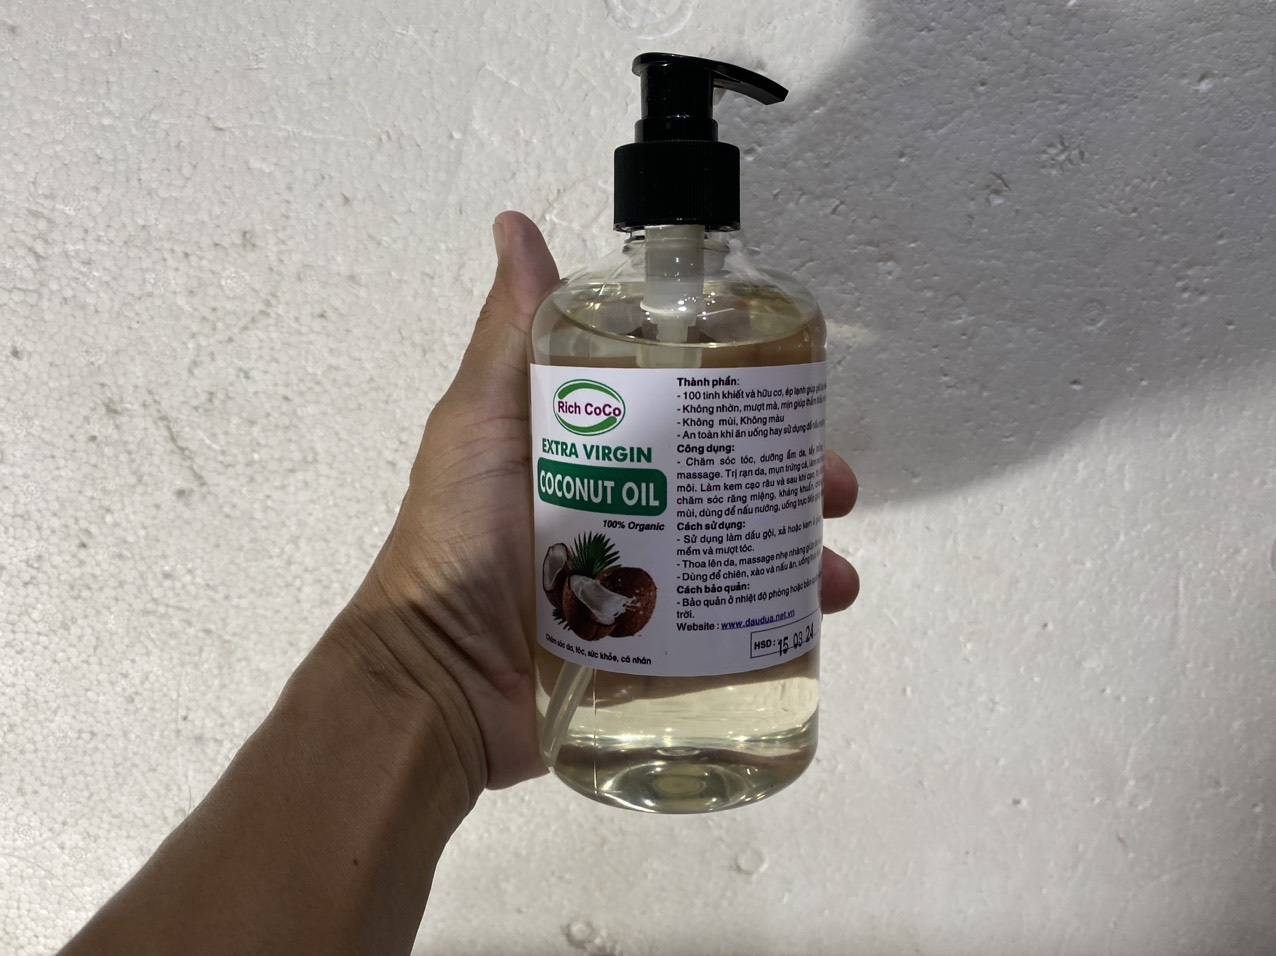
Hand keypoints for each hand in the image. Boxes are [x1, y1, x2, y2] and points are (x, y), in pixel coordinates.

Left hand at [343, 211, 859, 791]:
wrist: (437, 684)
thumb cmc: (455, 541)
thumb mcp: (481, 425)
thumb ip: (510, 336)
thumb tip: (514, 224)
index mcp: (593, 452)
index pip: (683, 410)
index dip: (741, 397)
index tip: (790, 389)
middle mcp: (625, 511)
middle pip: (724, 484)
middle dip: (787, 480)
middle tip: (832, 488)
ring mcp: (642, 585)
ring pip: (737, 557)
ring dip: (797, 555)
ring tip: (833, 573)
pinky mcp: (655, 650)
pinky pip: (728, 632)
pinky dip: (778, 623)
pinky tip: (816, 616)